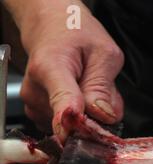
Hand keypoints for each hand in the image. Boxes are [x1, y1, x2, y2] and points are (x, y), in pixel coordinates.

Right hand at [18, 2, 123, 142]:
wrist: (53, 29)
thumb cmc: (77, 36)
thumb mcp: (103, 53)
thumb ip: (103, 86)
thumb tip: (104, 116)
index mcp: (51, 68)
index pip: (62, 104)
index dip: (75, 122)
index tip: (81, 131)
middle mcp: (36, 90)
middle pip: (76, 122)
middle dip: (99, 113)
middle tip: (102, 85)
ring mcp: (35, 105)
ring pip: (76, 126)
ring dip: (92, 113)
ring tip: (90, 85)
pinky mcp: (39, 115)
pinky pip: (69, 127)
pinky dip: (82, 115)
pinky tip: (82, 95)